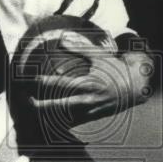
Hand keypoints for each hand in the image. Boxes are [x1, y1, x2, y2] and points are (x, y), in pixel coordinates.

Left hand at [28, 47, 151, 125]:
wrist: (133, 88)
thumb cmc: (114, 70)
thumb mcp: (99, 56)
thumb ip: (80, 48)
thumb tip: (62, 39)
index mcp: (88, 83)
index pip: (61, 83)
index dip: (44, 82)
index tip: (31, 80)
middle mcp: (88, 99)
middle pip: (60, 106)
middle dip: (42, 106)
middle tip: (29, 102)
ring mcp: (90, 110)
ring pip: (66, 118)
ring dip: (49, 116)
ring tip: (35, 111)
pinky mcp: (93, 117)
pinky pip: (74, 122)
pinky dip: (61, 122)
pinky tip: (50, 120)